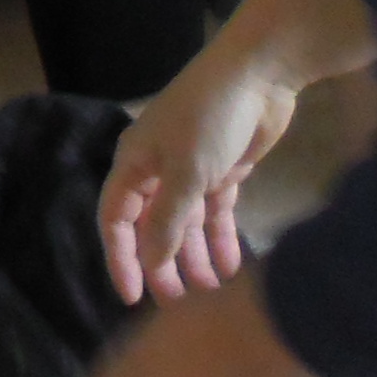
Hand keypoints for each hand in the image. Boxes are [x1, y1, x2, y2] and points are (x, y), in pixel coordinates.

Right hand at [97, 50, 301, 305]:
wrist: (259, 73)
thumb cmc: (211, 118)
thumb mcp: (187, 172)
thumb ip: (168, 222)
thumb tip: (150, 263)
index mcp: (136, 163)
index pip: (117, 220)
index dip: (121, 258)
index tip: (133, 297)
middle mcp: (158, 169)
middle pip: (152, 227)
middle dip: (162, 264)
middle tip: (177, 303)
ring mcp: (192, 170)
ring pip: (186, 225)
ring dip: (195, 257)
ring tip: (210, 292)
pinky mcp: (222, 170)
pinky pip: (215, 214)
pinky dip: (221, 240)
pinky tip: (231, 268)